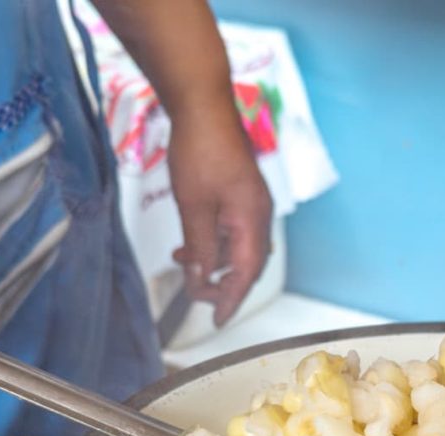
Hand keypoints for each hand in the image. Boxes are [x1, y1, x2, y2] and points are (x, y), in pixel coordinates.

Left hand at [168, 111, 272, 326]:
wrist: (202, 105)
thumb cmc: (201, 150)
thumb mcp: (193, 207)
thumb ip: (199, 247)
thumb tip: (200, 278)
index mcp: (253, 221)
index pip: (247, 274)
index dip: (231, 300)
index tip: (218, 321)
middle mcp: (259, 216)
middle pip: (246, 265)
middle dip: (222, 284)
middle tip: (196, 295)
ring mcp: (252, 205)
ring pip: (237, 248)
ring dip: (213, 262)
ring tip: (185, 264)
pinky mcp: (241, 195)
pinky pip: (232, 231)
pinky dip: (213, 243)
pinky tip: (190, 242)